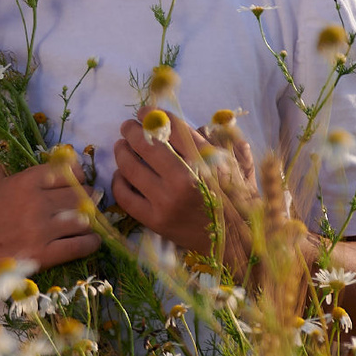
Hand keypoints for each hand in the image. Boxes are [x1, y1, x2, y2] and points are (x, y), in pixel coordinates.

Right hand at [0, 157, 102, 278]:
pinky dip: (90, 243)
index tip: (80, 182)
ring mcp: (42, 229)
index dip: (77, 177)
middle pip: (80, 195)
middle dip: (89, 199)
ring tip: (92, 223)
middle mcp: (37, 202)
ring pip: (84, 220)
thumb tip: (4, 167)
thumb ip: (0, 175)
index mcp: (24, 181)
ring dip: (91, 221)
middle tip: (91, 202)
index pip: (66, 172)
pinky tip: (91, 242)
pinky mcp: (45, 254)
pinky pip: (79, 246)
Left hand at [114, 108, 253, 263]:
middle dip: (132, 130)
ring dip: (121, 151)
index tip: (144, 111)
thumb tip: (197, 121)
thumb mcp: (237, 165)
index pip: (173, 129)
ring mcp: (166, 201)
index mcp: (207, 162)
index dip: (154, 116)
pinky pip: (125, 195)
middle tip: (128, 127)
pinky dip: (119, 180)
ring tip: (121, 146)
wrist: (236, 243)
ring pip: (130, 167)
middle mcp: (185, 179)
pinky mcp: (154, 221)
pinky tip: (122, 174)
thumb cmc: (237, 200)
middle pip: (146, 145)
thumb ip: (221, 139)